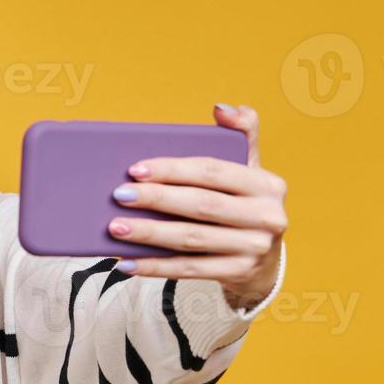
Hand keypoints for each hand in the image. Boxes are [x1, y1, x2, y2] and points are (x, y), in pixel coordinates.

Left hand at [106, 103, 287, 310]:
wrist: (264, 260)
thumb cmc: (243, 204)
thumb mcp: (249, 170)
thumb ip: (241, 133)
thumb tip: (220, 109)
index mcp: (268, 184)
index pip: (213, 172)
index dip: (173, 170)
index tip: (135, 169)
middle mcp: (268, 217)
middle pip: (201, 205)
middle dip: (156, 199)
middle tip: (118, 195)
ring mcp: (255, 249)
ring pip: (192, 239)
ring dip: (149, 234)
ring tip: (116, 227)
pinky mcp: (238, 274)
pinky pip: (189, 269)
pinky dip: (155, 266)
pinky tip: (127, 262)